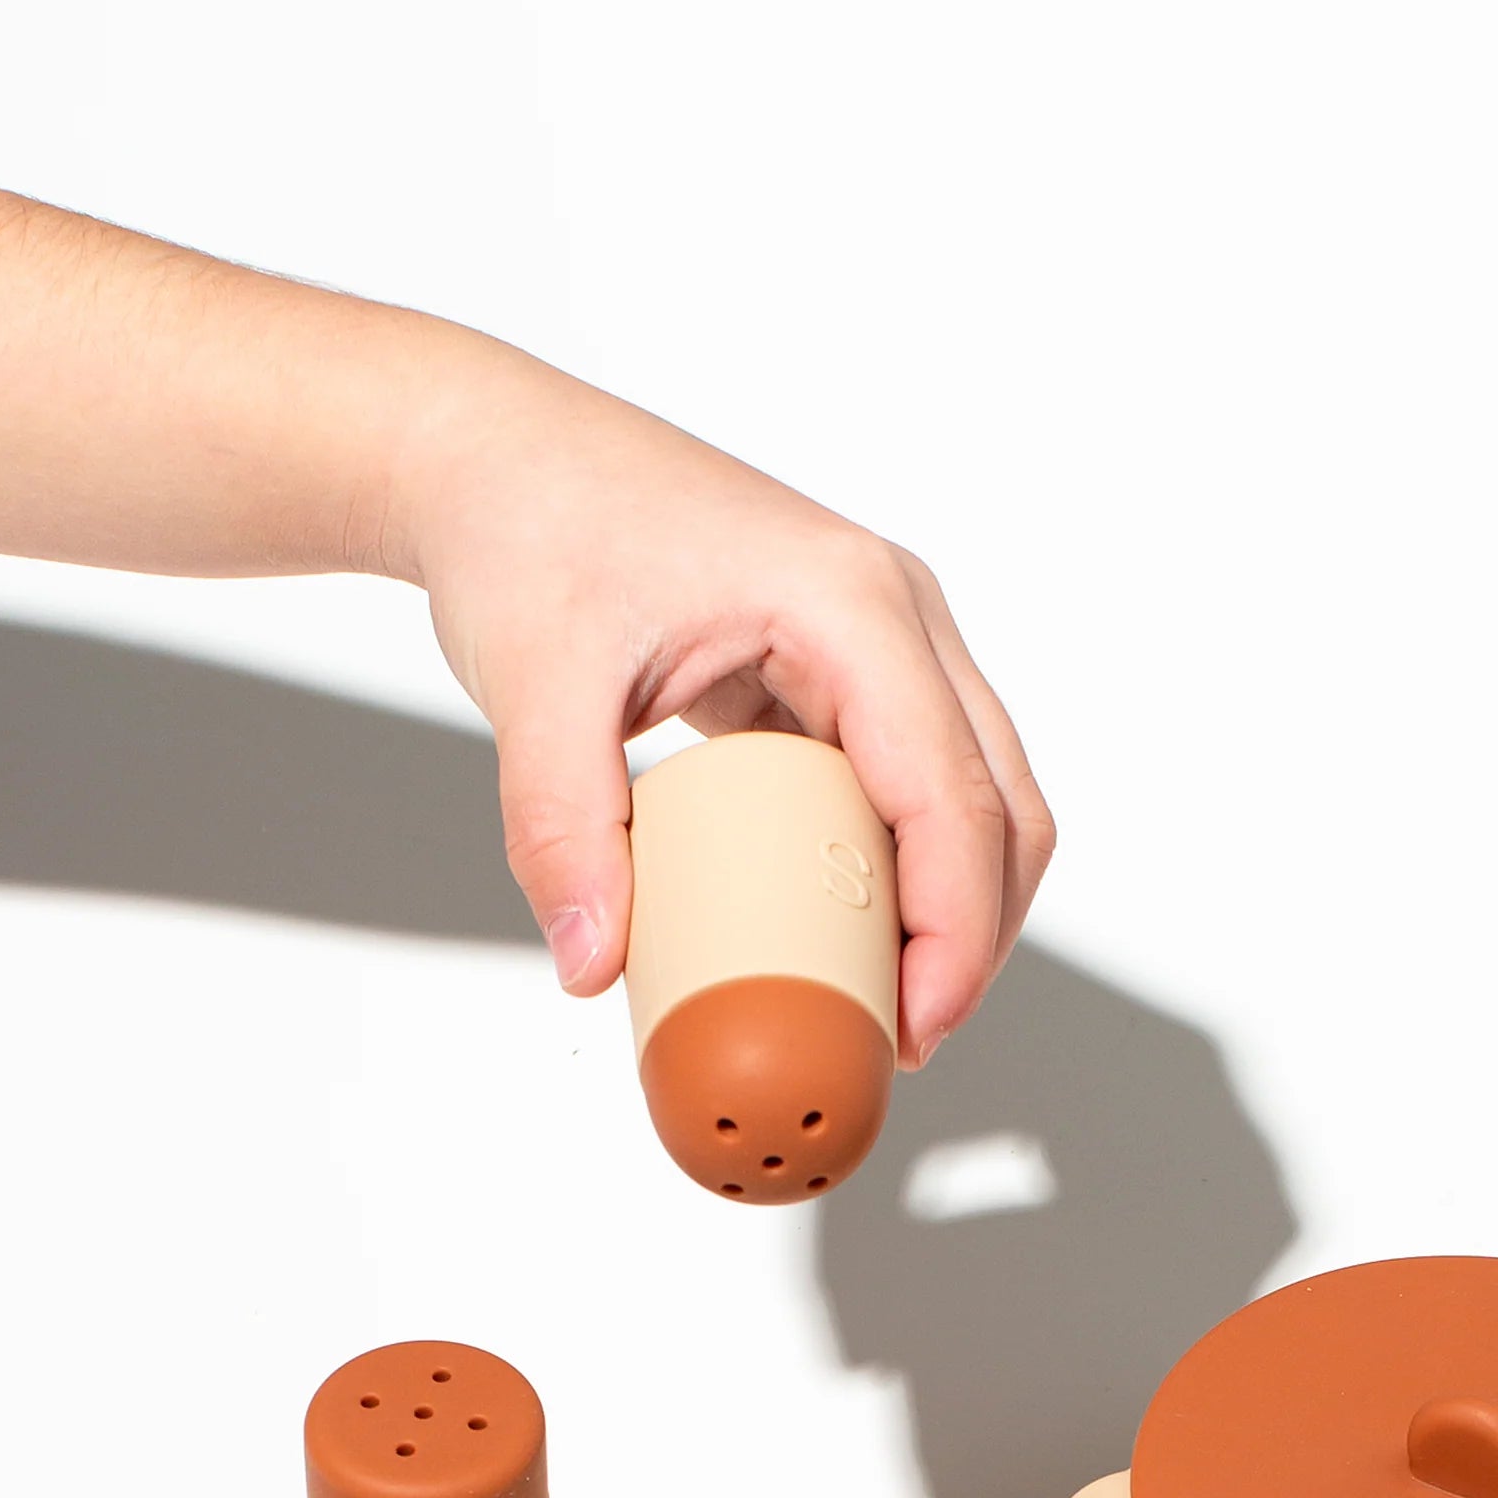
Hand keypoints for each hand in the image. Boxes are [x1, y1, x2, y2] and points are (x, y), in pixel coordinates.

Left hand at [397, 337, 1053, 1064]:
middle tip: (904, 1042)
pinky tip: (846, 939)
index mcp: (851, 603)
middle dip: (972, 935)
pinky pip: (913, 782)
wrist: (497, 455)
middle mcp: (893, 612)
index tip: (916, 1030)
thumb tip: (592, 965)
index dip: (954, 929)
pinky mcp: (843, 665)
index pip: (952, 792)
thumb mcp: (536, 687)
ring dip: (953, 905)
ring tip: (883, 1007)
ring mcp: (880, 636)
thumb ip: (562, 828)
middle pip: (1000, 801)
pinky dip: (903, 868)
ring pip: (977, 794)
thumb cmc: (530, 530)